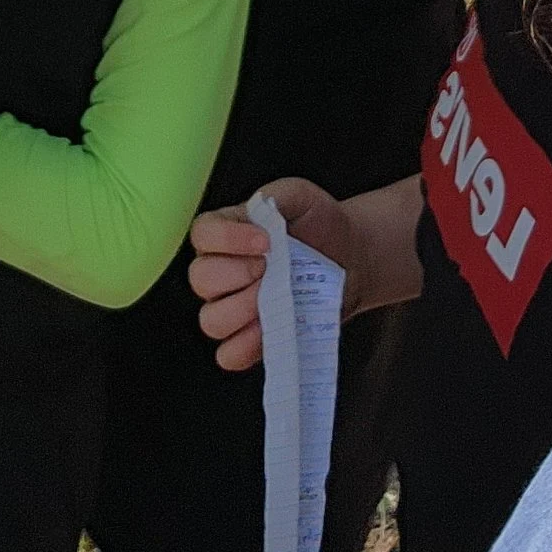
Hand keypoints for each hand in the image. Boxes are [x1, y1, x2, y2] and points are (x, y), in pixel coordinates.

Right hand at [190, 178, 356, 374]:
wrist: (351, 256)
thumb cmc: (320, 224)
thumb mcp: (299, 196)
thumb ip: (275, 197)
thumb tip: (256, 214)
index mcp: (225, 232)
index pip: (201, 234)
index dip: (227, 239)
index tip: (265, 241)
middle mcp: (221, 270)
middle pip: (200, 280)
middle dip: (238, 274)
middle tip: (272, 269)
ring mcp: (234, 308)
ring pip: (211, 320)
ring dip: (243, 311)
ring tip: (276, 299)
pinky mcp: (252, 339)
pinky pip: (229, 355)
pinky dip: (246, 346)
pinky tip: (271, 329)